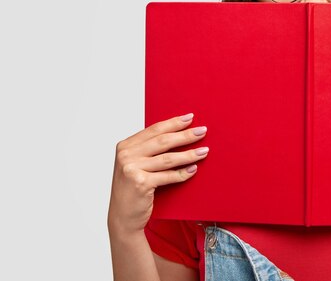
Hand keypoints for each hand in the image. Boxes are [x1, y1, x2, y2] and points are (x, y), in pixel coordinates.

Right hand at [107, 113, 208, 235]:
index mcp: (125, 146)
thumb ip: (148, 150)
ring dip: (189, 154)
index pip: (154, 130)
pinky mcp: (140, 184)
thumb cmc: (132, 189)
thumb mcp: (135, 165)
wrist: (122, 217)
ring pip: (168, 158)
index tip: (190, 118)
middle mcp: (126, 156)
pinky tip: (194, 169)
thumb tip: (177, 134)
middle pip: (163, 141)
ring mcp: (132, 169)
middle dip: (185, 135)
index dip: (173, 123)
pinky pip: (168, 176)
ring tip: (204, 151)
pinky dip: (183, 173)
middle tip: (203, 131)